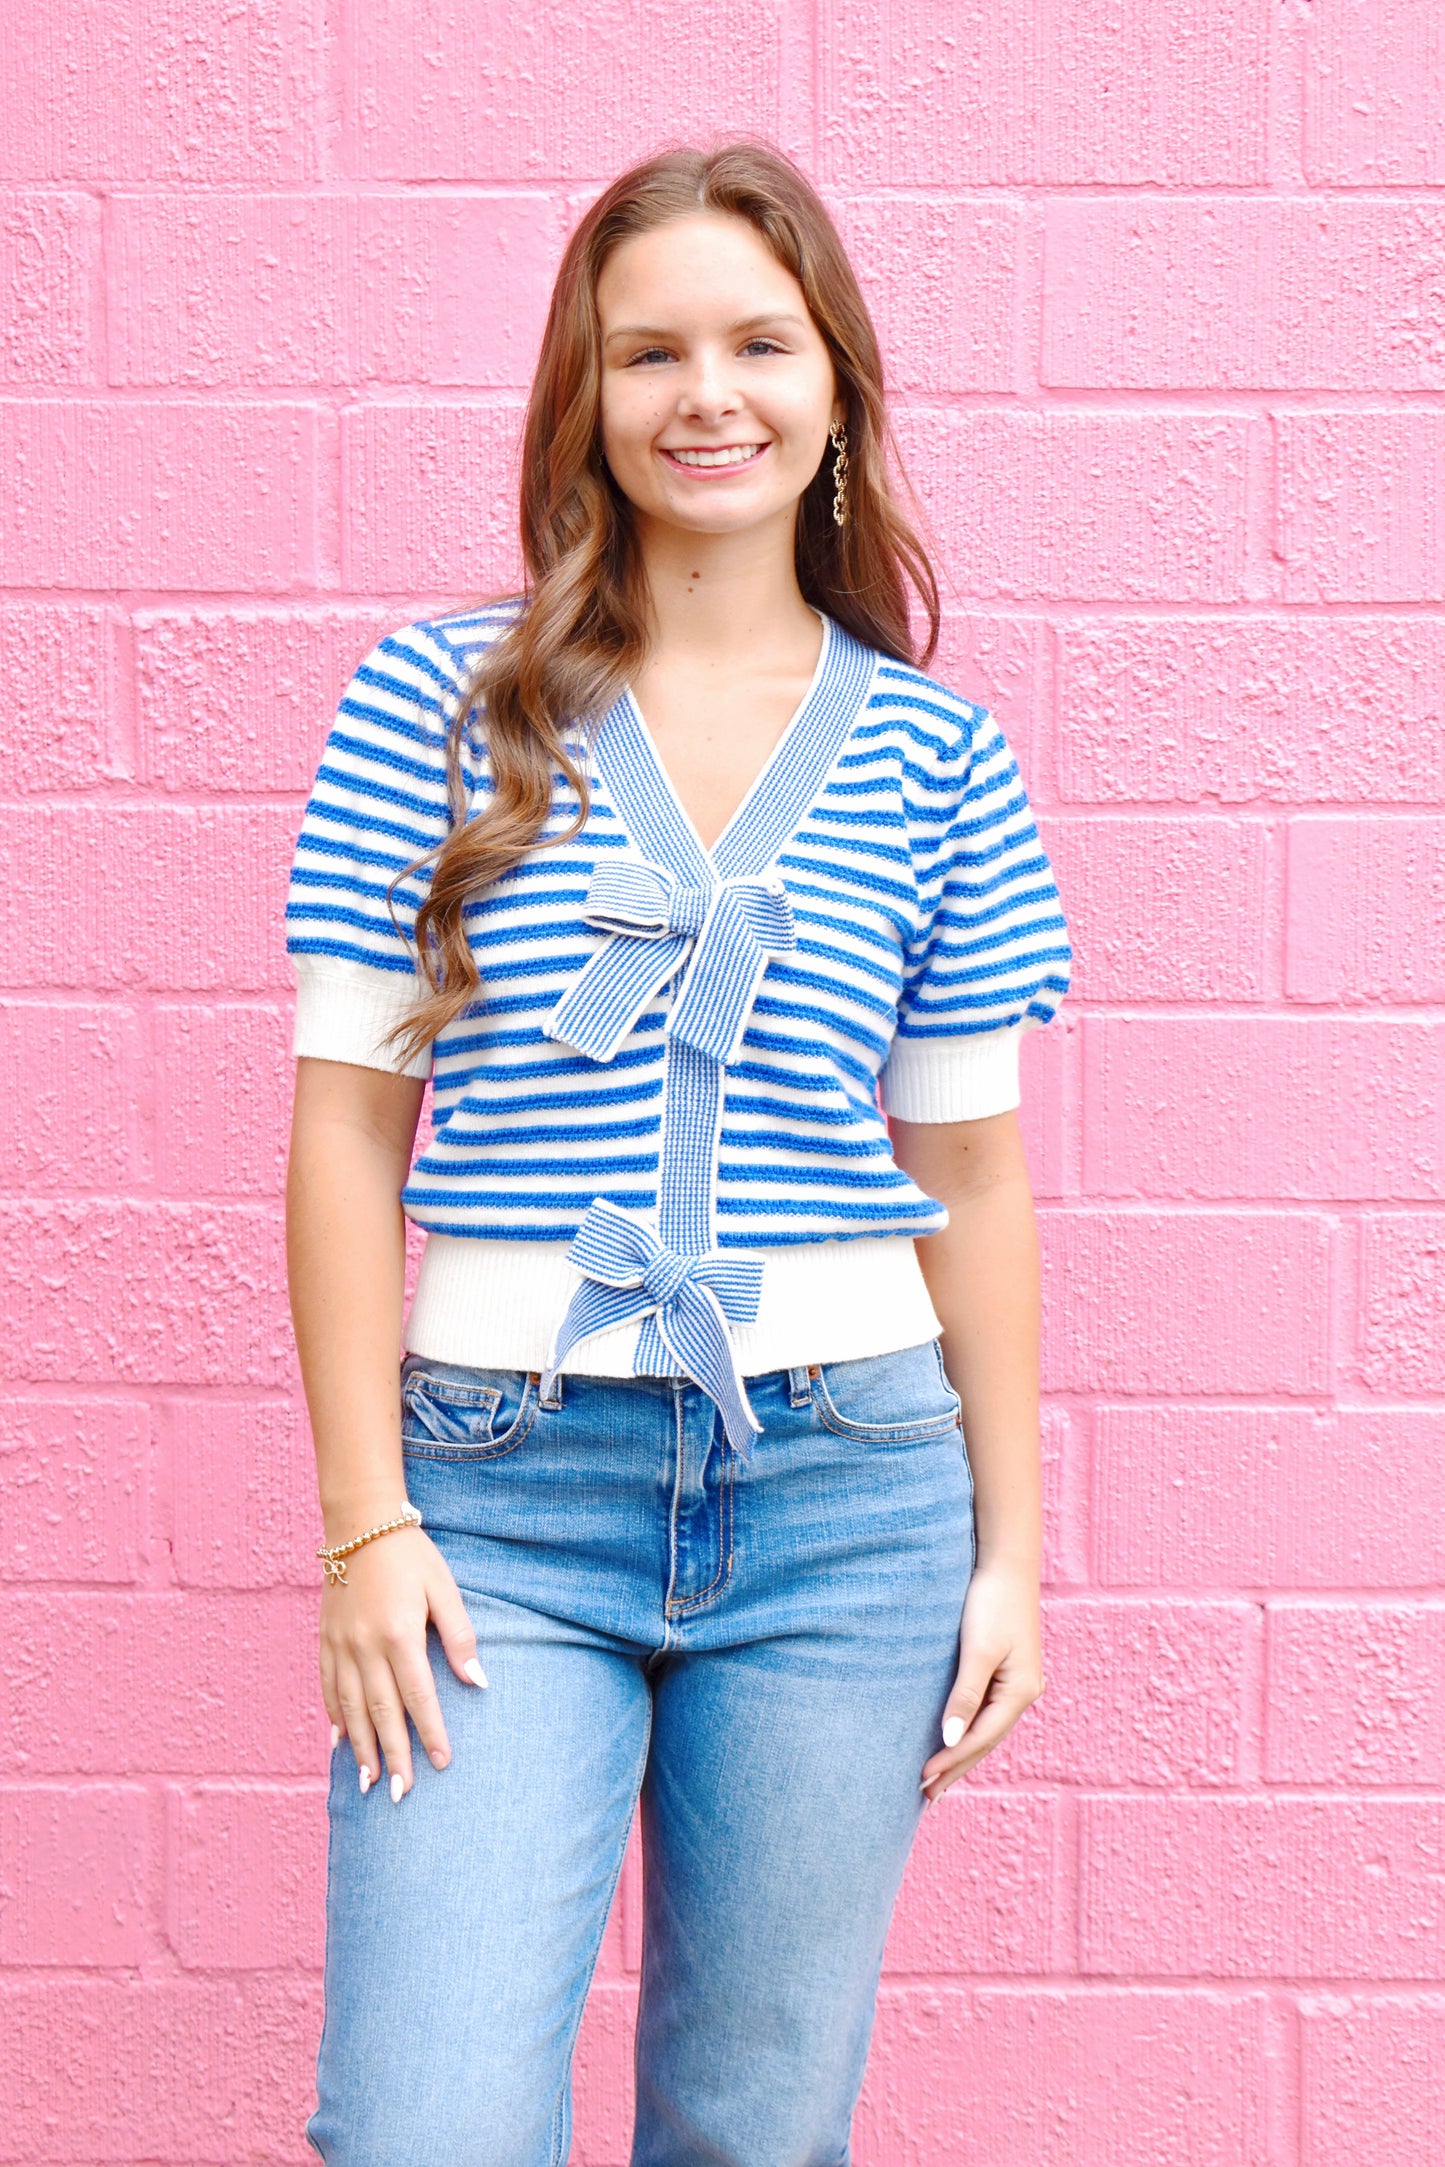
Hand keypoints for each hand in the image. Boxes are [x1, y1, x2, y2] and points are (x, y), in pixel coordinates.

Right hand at [320, 1525, 487, 1800]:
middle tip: (401, 1795)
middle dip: (393, 1757)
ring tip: (368, 1783)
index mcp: (399, 1636)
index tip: (442, 1763)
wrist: (359, 1524)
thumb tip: (478, 1681)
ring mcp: (340, 1646)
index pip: (418, 1697)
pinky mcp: (325, 1640)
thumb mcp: (444, 1589)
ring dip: (360, 1748)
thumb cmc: (411, 1555)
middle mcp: (365, 1647)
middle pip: (381, 1713)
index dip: (431, 1733)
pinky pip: (327, 1688)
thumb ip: (460, 1636)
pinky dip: (334, 1718)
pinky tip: (340, 1742)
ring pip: (350, 1708)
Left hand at [919, 1557, 1045, 1800]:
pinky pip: (986, 1712)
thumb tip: (951, 1739)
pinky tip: (955, 1739)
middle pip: (986, 1741)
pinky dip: (969, 1731)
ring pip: (987, 1729)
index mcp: (1021, 1691)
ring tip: (937, 1779)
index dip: (952, 1761)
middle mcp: (1024, 1692)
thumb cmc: (991, 1601)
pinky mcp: (1006, 1670)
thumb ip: (965, 1696)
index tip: (922, 1779)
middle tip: (926, 1796)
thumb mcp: (977, 1650)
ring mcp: (1017, 1682)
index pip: (981, 1738)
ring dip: (962, 1754)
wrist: (1006, 1562)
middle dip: (957, 1768)